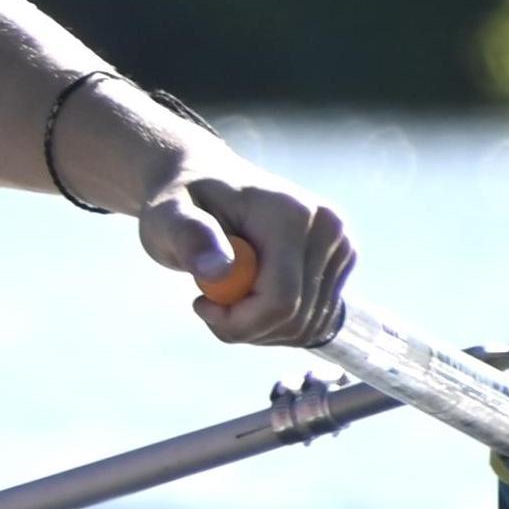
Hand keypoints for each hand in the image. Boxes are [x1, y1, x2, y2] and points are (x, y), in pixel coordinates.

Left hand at [136, 158, 355, 348]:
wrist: (205, 180)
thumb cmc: (182, 200)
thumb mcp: (167, 215)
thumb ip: (189, 237)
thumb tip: (219, 270)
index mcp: (293, 214)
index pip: (281, 300)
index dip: (238, 321)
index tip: (200, 303)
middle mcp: (329, 229)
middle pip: (296, 319)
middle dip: (245, 325)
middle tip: (208, 299)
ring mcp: (341, 248)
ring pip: (306, 327)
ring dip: (258, 328)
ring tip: (225, 292)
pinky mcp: (340, 265)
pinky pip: (313, 322)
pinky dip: (276, 325)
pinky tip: (248, 299)